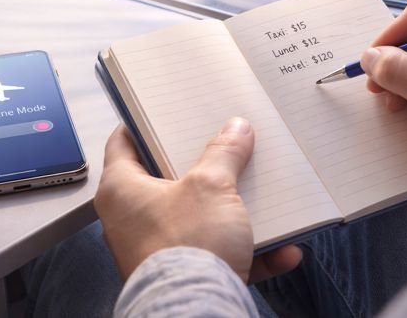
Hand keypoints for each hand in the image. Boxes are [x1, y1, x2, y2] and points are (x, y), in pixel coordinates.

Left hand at [94, 117, 301, 282]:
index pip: (122, 143)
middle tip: (221, 142)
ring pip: (198, 219)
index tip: (164, 110)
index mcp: (123, 190)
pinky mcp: (185, 277)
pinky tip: (284, 249)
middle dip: (200, 164)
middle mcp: (133, 221)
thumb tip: (236, 128)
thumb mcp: (211, 186)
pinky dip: (250, 252)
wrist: (197, 313)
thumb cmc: (187, 246)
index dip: (142, 122)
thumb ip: (224, 154)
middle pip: (166, 180)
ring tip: (260, 192)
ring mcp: (159, 251)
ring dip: (232, 210)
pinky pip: (219, 257)